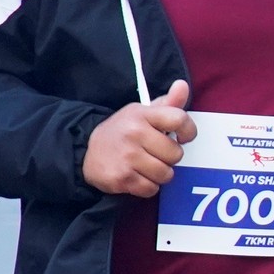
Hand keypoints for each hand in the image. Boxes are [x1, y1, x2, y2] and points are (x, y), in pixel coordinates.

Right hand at [83, 79, 192, 196]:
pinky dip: (148, 186)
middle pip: (176, 154)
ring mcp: (127, 157)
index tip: (183, 137)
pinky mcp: (121, 178)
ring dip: (160, 174)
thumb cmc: (124, 131)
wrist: (85, 151)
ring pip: (166, 174)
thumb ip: (168, 103)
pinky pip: (152, 189)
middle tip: (155, 153)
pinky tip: (137, 176)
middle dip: (169, 157)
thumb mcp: (143, 113)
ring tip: (146, 165)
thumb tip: (183, 85)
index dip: (189, 131)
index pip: (179, 119)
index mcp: (141, 114)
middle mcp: (134, 133)